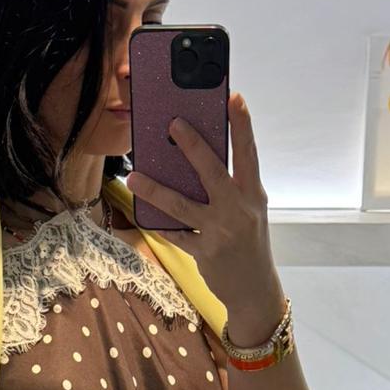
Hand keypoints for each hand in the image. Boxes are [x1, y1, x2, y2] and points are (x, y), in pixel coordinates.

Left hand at [126, 93, 285, 343]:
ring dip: (155, 190)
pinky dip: (158, 224)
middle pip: (212, 172)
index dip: (242, 125)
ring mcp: (220, 232)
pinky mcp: (204, 253)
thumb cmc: (249, 244)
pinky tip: (142, 213)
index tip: (234, 98)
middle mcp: (238, 210)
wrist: (255, 291)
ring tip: (134, 177)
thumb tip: (196, 160)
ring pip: (182, 206)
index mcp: (252, 194)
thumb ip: (231, 187)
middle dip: (192, 146)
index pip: (248, 154)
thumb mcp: (249, 211)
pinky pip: (175, 235)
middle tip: (173, 124)